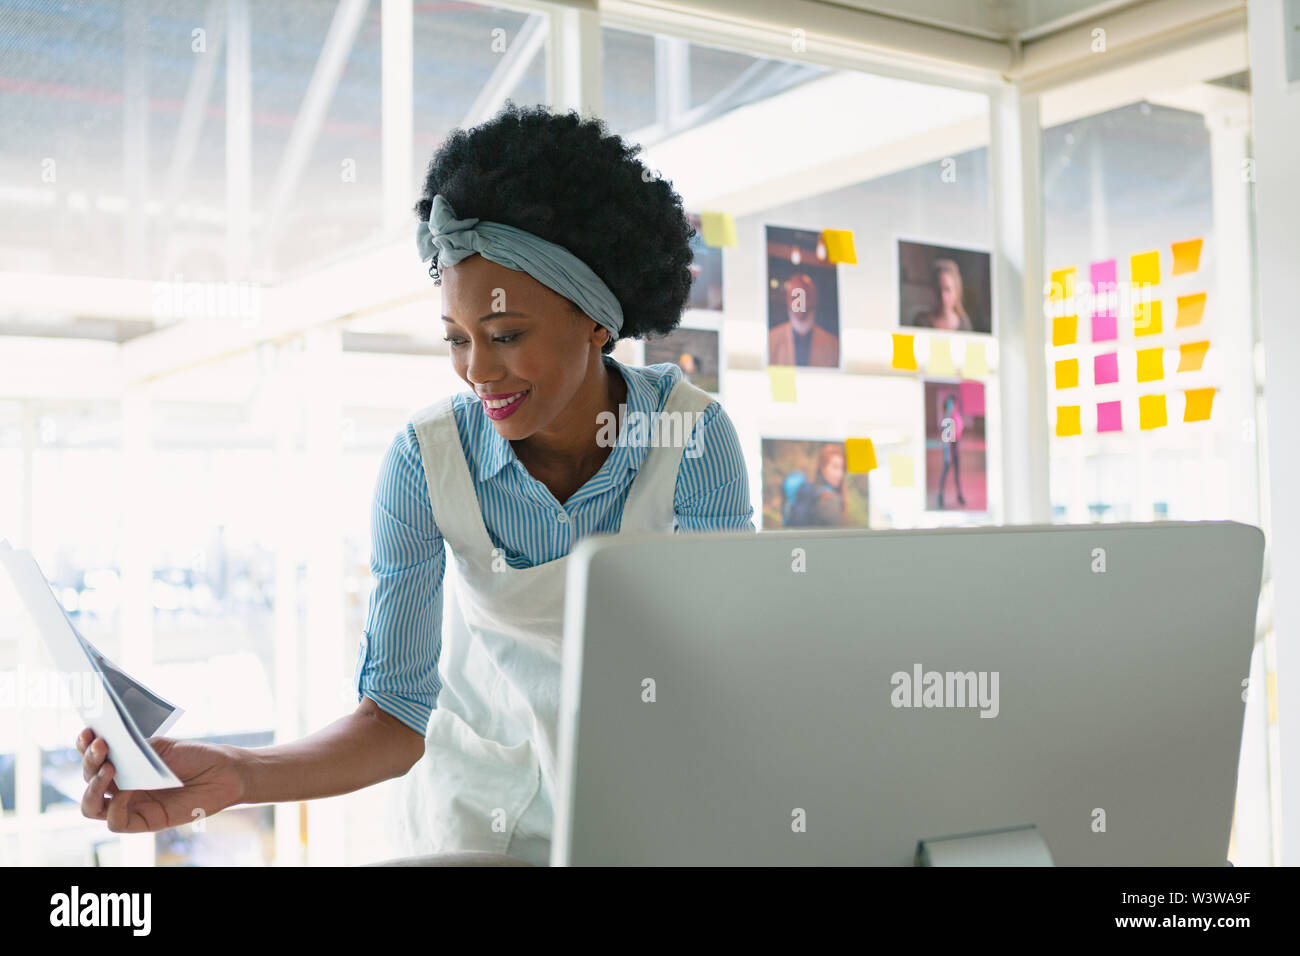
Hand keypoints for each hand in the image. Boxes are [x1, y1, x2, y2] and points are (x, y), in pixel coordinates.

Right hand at [76, 728, 244, 833]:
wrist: (224, 772)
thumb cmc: (194, 756)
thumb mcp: (162, 747)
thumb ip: (134, 749)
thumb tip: (107, 747)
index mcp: (124, 764)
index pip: (94, 757)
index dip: (85, 745)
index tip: (89, 731)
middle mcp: (122, 785)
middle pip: (88, 779)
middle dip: (89, 761)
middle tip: (102, 745)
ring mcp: (130, 804)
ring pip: (92, 806)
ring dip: (93, 787)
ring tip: (108, 768)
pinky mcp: (143, 821)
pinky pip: (115, 821)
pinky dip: (115, 806)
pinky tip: (126, 791)